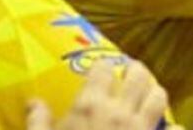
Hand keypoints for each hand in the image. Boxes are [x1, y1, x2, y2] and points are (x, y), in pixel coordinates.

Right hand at [26, 60, 176, 129]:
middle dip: (136, 71)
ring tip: (151, 95)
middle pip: (137, 76)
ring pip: (158, 98)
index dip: (103, 68)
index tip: (103, 69)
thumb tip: (34, 101)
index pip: (102, 71)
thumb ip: (38, 122)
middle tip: (133, 73)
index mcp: (90, 106)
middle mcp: (119, 111)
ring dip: (155, 94)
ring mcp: (141, 129)